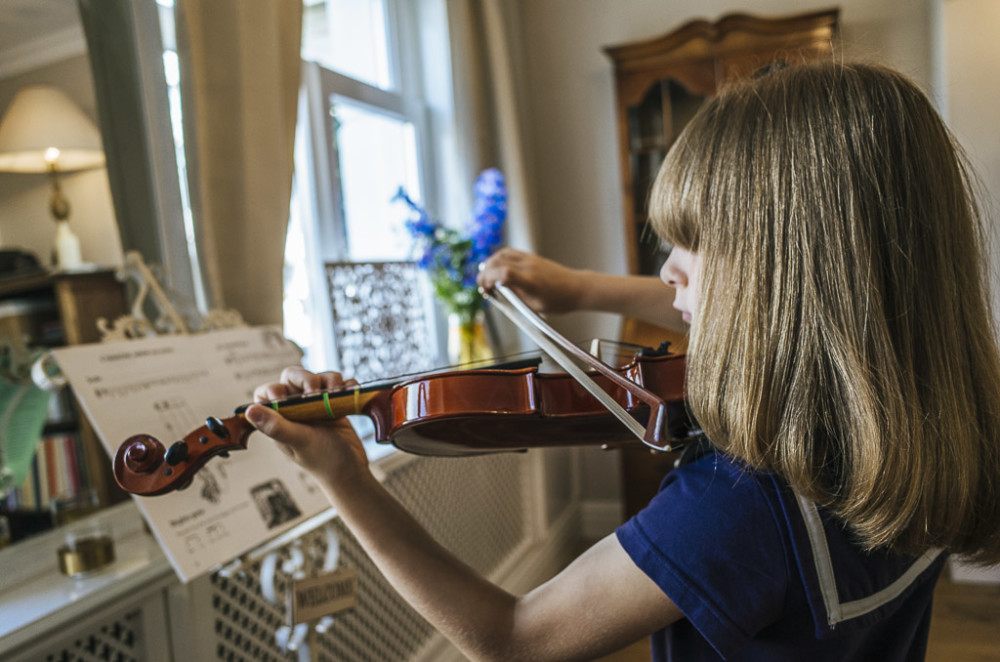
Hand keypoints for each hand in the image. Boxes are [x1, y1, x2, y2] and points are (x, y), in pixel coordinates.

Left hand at [245, 367, 369, 489]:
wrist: (352, 470)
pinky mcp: (334, 404)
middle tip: (316, 393)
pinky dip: (346, 386)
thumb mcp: (299, 442)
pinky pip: (338, 384)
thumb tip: (250, 412)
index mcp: (280, 419)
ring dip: (330, 380)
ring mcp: (316, 405)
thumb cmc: (323, 461)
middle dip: (307, 379)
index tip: (286, 397)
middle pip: (293, 377)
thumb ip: (276, 427)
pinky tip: (349, 394)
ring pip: (318, 377)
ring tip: (337, 394)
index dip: (274, 389)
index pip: (267, 393)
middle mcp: (296, 410)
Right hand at [477, 247, 585, 313]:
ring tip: (488, 277)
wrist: (577, 288)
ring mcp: (530, 259)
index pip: (504, 273)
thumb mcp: (535, 306)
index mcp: (531, 282)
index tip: (486, 289)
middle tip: (483, 286)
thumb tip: (499, 290)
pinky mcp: (532, 257)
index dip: (489, 279)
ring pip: (502, 254)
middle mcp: (529, 267)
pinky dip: (499, 258)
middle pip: (498, 261)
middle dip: (485, 273)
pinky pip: (510, 252)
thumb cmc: (559, 301)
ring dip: (490, 263)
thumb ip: (516, 297)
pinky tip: (497, 268)